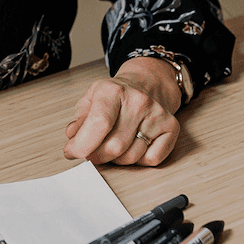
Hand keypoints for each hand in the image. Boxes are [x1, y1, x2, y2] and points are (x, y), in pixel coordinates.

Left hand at [63, 57, 182, 165]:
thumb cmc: (117, 95)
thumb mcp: (91, 99)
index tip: (72, 152)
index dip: (82, 145)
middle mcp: (138, 101)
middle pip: (114, 147)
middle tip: (91, 153)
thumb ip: (79, 120)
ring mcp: (157, 115)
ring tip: (113, 146)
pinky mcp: (171, 127)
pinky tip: (133, 147)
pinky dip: (139, 160)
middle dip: (97, 156)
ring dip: (117, 159)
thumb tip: (73, 139)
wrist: (148, 82)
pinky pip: (151, 159)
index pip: (99, 124)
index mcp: (113, 91)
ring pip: (131, 157)